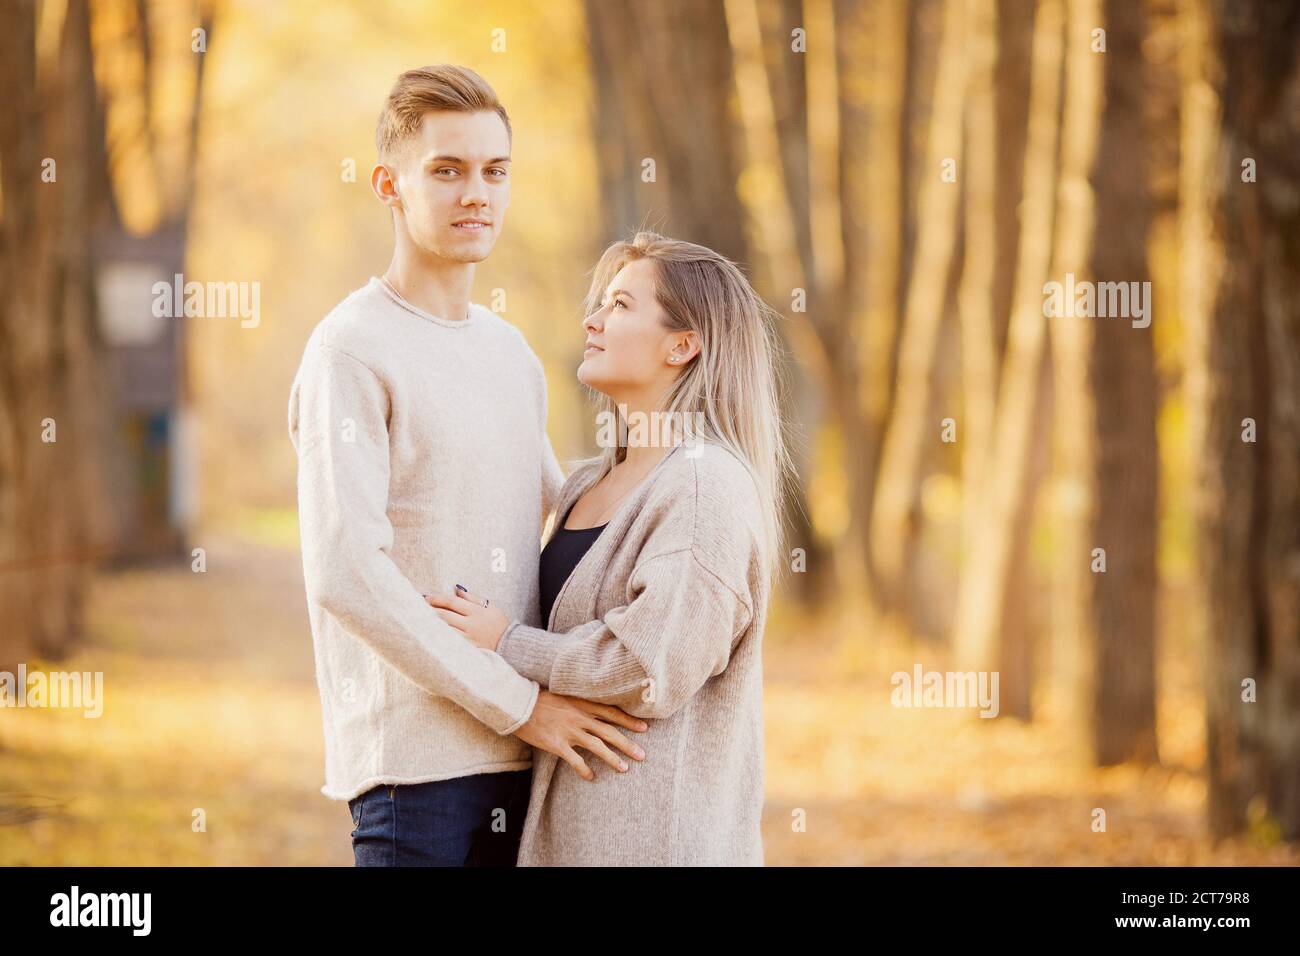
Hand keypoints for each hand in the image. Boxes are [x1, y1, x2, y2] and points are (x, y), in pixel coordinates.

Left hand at [426, 587, 508, 651]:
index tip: (427, 597)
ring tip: (420, 619)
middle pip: (445, 615)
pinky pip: (449, 642)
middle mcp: (472, 625)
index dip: (438, 598)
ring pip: (444, 630)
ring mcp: (469, 639)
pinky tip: (430, 633)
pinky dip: (439, 637)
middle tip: (418, 606)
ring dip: (431, 624)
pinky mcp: (467, 650)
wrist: (510, 645)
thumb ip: (473, 598)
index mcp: (477, 612)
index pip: (453, 602)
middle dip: (430, 610)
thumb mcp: (491, 606)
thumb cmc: (499, 624)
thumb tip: (457, 588)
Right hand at [514, 690, 647, 780]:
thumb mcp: (564, 694)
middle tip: (642, 755)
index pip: (611, 712)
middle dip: (627, 744)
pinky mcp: (557, 743)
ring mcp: (569, 731)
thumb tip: (594, 709)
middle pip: (609, 731)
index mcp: (582, 703)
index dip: (629, 721)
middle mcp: (579, 717)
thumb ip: (580, 702)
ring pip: (597, 746)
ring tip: (624, 769)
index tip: (644, 728)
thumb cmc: (540, 698)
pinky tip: (591, 777)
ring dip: (612, 758)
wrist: (518, 703)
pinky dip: (584, 769)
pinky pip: (575, 760)